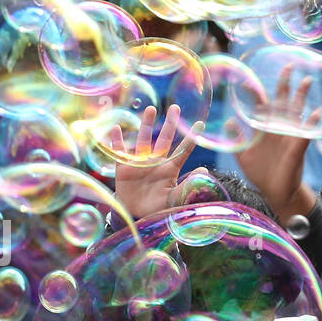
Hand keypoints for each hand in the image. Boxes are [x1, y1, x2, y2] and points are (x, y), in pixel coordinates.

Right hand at [110, 104, 205, 221]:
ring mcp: (140, 162)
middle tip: (175, 107)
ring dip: (146, 125)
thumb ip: (188, 185)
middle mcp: (156, 161)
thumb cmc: (157, 207)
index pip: (182, 151)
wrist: (136, 213)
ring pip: (144, 140)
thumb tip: (205, 171)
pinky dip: (117, 141)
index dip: (191, 138)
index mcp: (169, 168)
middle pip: (164, 139)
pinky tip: (116, 129)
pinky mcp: (124, 167)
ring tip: (150, 110)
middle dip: (170, 124)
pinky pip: (120, 151)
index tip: (200, 124)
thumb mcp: (174, 198)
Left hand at [235, 69, 316, 222]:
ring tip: (307, 80)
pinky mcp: (297, 148)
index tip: (245, 82)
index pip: (260, 106)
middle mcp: (278, 129)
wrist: (276, 191)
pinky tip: (317, 112)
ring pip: (297, 112)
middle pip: (282, 102)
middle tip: (289, 65)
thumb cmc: (260, 172)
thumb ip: (236, 139)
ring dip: (302, 97)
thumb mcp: (243, 155)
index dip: (253, 94)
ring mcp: (289, 136)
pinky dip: (312, 124)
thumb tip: (230, 121)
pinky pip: (306, 134)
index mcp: (264, 129)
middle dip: (285, 84)